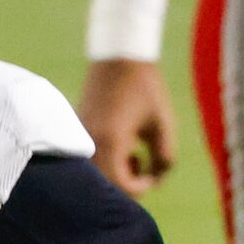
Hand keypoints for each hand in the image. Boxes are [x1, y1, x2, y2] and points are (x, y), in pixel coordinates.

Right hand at [78, 57, 176, 195]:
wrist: (118, 56)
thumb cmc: (146, 88)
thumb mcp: (163, 125)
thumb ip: (165, 158)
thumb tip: (157, 177)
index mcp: (111, 142)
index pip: (121, 185)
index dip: (142, 187)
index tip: (155, 173)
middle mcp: (90, 141)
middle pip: (104, 183)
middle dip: (127, 183)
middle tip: (145, 167)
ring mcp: (81, 134)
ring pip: (94, 171)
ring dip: (115, 171)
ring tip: (134, 155)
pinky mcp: (78, 126)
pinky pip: (88, 156)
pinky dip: (105, 159)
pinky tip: (121, 143)